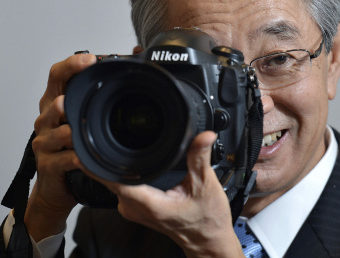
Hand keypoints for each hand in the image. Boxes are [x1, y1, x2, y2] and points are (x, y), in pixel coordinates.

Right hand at [24, 53, 96, 241]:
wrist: (60, 183)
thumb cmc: (74, 143)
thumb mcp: (87, 115)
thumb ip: (102, 92)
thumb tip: (136, 57)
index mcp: (58, 100)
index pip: (59, 75)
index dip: (71, 65)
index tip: (89, 59)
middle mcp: (48, 118)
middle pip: (52, 98)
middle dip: (63, 96)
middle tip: (71, 94)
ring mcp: (45, 141)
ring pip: (56, 130)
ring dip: (68, 130)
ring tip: (73, 131)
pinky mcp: (48, 164)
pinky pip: (63, 158)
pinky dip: (74, 158)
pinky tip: (81, 158)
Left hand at [97, 131, 244, 257]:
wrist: (207, 240)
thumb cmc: (207, 218)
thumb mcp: (207, 184)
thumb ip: (200, 157)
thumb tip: (203, 136)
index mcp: (150, 204)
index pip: (116, 181)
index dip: (101, 164)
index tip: (94, 148)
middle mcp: (135, 209)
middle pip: (112, 178)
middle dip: (112, 158)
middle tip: (119, 136)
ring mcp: (133, 210)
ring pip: (116, 182)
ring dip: (118, 166)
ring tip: (129, 147)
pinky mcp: (136, 209)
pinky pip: (123, 187)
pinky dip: (126, 174)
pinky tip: (136, 165)